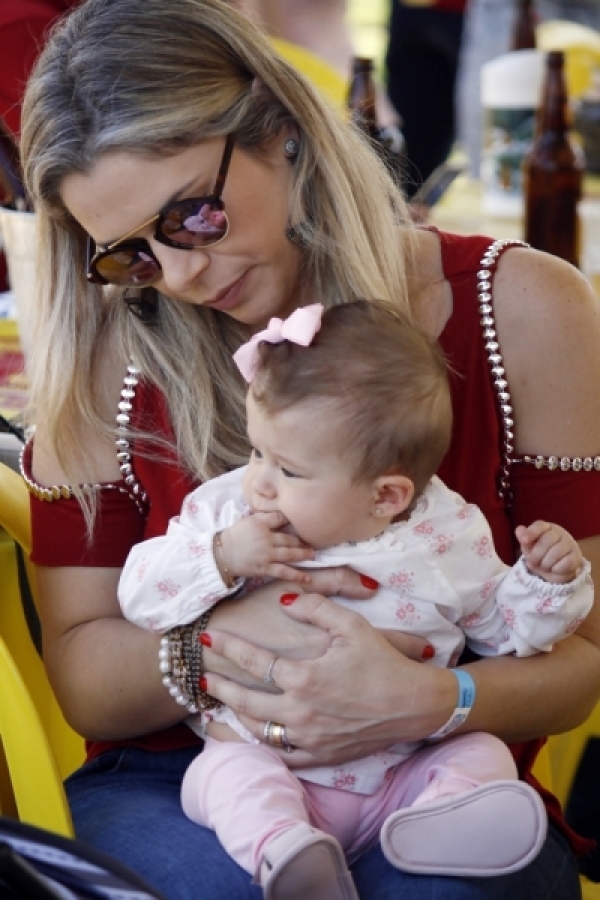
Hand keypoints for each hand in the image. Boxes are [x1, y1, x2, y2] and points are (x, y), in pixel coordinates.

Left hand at [201, 592, 446, 767]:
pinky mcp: (322, 755)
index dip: (229, 648)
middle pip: (247, 701)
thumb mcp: (351, 625)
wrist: (414, 704)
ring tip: (221, 707)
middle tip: (204, 678)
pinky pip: (283, 756)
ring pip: (261, 732)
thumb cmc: (383, 661)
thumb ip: (314, 607)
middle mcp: (301, 712)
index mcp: (304, 678)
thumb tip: (284, 599)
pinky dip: (265, 746)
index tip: (210, 638)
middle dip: (222, 688)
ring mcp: (310, 738)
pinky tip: (255, 737)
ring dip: (237, 718)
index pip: (254, 662)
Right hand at [219, 512, 313, 582]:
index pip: (280, 519)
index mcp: (261, 524)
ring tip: (313, 555)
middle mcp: (265, 539)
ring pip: (289, 554)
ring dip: (303, 555)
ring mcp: (266, 555)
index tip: (304, 522)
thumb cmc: (236, 535)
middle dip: (302, 541)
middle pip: (289, 539)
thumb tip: (283, 513)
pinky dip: (296, 575)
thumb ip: (266, 516)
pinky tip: (307, 578)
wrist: (222, 554)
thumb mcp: (249, 520)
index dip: (292, 520)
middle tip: (313, 543)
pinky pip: (283, 572)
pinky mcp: (264, 568)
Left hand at [516, 521, 583, 583]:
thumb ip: (524, 539)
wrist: (555, 570)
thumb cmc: (540, 555)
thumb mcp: (529, 548)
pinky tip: (555, 569)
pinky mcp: (576, 557)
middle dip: (537, 554)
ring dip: (546, 563)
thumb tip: (519, 529)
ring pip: (557, 552)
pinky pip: (566, 562)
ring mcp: (570, 544)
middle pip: (547, 540)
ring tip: (544, 566)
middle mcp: (560, 533)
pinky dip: (557, 569)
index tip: (524, 541)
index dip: (531, 532)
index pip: (540, 526)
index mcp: (546, 528)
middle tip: (533, 562)